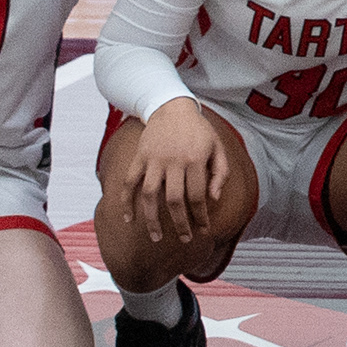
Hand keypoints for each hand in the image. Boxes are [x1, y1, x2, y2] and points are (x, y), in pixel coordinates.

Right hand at [121, 98, 225, 245]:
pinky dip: (126, 201)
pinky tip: (128, 219)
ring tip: (156, 237)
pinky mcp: (139, 157)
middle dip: (180, 224)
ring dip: (151, 219)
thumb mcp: (217, 147)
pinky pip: (129, 182)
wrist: (172, 107)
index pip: (197, 196)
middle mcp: (173, 161)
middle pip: (174, 200)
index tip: (204, 230)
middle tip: (184, 239)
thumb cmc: (199, 131)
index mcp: (195, 159)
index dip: (201, 216)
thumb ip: (220, 173)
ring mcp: (153, 159)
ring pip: (149, 195)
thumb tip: (213, 200)